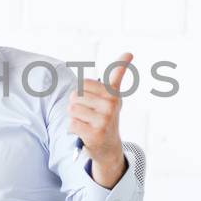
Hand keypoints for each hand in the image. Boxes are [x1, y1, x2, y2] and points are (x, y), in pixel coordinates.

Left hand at [69, 52, 130, 188]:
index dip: (94, 84)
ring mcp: (104, 119)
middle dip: (76, 104)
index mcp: (113, 94)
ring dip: (74, 117)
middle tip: (88, 114)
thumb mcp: (112, 95)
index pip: (90, 82)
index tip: (114, 74)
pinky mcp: (95, 133)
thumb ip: (117, 74)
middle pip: (75, 95)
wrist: (109, 147)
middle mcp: (111, 105)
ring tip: (86, 122)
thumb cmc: (106, 116)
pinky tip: (84, 132)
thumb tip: (129, 52)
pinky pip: (72, 123)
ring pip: (72, 109)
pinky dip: (73, 128)